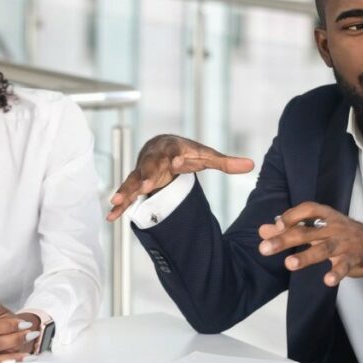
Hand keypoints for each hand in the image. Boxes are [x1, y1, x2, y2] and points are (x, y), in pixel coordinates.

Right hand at [106, 134, 253, 221]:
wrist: (162, 146)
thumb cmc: (186, 152)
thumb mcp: (206, 156)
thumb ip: (226, 162)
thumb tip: (252, 165)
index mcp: (173, 149)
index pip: (174, 152)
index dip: (175, 158)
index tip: (176, 163)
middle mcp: (155, 159)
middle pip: (149, 166)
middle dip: (147, 174)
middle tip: (146, 184)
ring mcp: (143, 171)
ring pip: (133, 180)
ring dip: (126, 190)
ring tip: (117, 201)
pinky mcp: (136, 183)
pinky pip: (127, 193)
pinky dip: (119, 205)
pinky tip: (111, 217)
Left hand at [258, 202, 362, 302]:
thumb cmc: (342, 236)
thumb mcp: (318, 229)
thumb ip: (290, 229)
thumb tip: (262, 230)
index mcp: (327, 216)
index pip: (308, 209)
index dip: (291, 215)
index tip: (276, 225)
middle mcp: (335, 227)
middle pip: (307, 231)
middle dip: (285, 239)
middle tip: (264, 248)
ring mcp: (345, 243)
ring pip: (323, 249)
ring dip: (306, 257)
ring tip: (289, 264)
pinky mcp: (354, 260)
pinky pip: (344, 266)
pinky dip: (336, 273)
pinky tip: (327, 280)